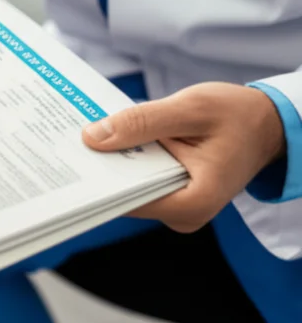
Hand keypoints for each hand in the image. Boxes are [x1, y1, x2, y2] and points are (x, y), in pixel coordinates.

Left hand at [82, 82, 286, 232]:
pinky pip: (135, 175)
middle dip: (95, 166)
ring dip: (106, 158)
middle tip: (58, 140)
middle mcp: (180, 213)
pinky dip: (122, 155)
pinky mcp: (168, 190)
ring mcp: (174, 204)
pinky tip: (101, 134)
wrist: (266, 124)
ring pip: (126, 183)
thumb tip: (93, 137)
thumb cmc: (236, 115)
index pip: (126, 199)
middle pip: (123, 193)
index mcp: (191, 202)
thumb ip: (142, 122)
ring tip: (74, 133)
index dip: (94, 178)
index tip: (62, 161)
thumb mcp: (189, 109)